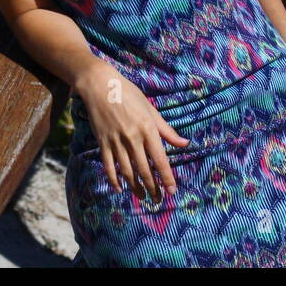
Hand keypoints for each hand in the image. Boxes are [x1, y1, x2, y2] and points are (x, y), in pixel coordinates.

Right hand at [75, 65, 189, 200]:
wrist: (100, 85)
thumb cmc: (129, 95)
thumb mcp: (151, 109)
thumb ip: (167, 130)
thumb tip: (184, 143)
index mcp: (148, 129)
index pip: (160, 160)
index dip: (166, 177)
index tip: (172, 191)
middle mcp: (132, 138)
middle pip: (144, 170)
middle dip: (152, 187)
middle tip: (158, 199)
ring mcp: (116, 141)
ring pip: (127, 171)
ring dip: (135, 187)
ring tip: (142, 196)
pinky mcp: (103, 142)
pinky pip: (108, 165)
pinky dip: (113, 179)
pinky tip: (119, 188)